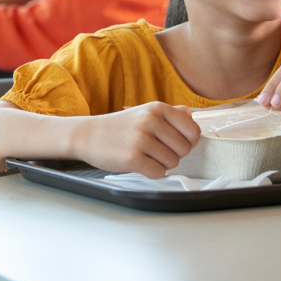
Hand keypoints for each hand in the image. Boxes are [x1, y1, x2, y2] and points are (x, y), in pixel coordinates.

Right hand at [72, 102, 200, 178]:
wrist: (87, 135)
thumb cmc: (119, 127)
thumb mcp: (144, 112)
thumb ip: (170, 114)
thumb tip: (190, 115)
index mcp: (157, 108)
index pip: (193, 130)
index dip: (188, 141)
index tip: (176, 143)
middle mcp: (151, 121)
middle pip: (185, 149)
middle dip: (173, 154)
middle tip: (155, 151)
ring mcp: (141, 139)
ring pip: (173, 162)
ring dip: (162, 164)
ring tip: (145, 156)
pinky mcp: (132, 158)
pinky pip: (159, 173)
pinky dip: (152, 173)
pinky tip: (140, 164)